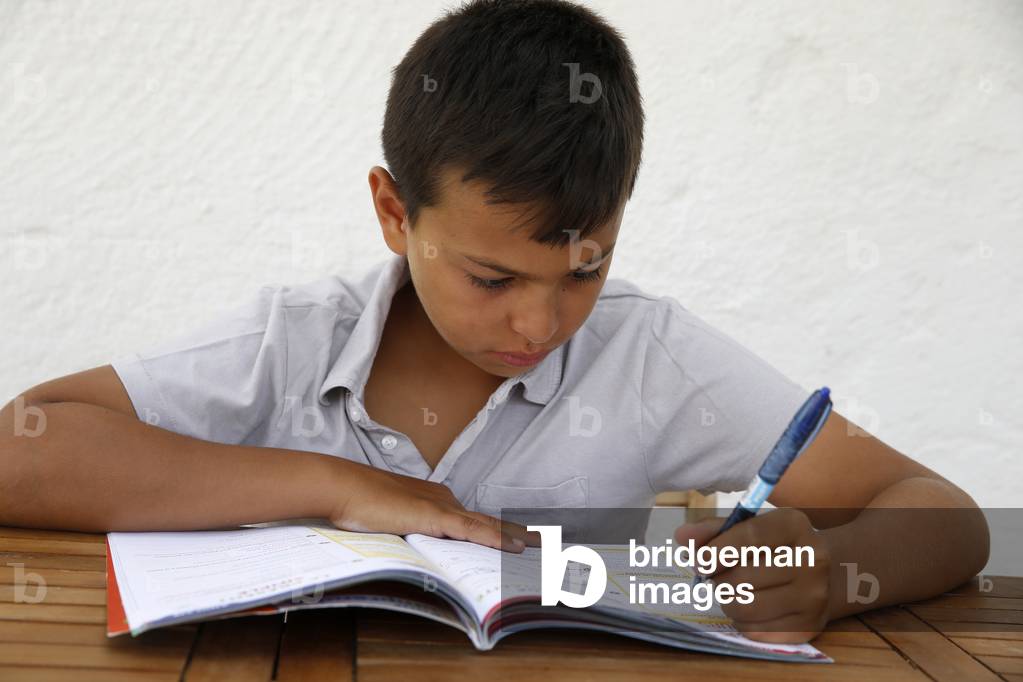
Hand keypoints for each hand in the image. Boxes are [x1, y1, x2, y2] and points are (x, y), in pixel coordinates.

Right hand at [327, 459, 530, 551]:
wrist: (345, 488)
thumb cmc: (358, 504)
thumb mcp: (388, 523)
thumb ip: (407, 532)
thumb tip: (418, 551)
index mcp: (436, 501)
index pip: (473, 522)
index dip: (496, 533)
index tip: (516, 543)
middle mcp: (445, 501)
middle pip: (487, 522)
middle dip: (514, 534)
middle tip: (542, 543)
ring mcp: (442, 508)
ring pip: (487, 526)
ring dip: (515, 538)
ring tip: (541, 546)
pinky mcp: (436, 517)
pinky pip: (473, 531)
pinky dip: (496, 540)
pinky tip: (516, 548)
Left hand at [674, 508, 831, 642]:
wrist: (825, 575)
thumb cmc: (775, 547)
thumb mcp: (750, 528)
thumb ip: (714, 530)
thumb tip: (682, 536)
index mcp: (794, 525)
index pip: (751, 537)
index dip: (718, 550)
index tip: (699, 561)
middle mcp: (812, 559)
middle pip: (744, 577)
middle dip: (718, 579)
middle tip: (715, 577)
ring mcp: (813, 596)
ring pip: (747, 606)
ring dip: (727, 601)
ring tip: (731, 592)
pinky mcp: (807, 627)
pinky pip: (756, 630)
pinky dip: (742, 621)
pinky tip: (749, 608)